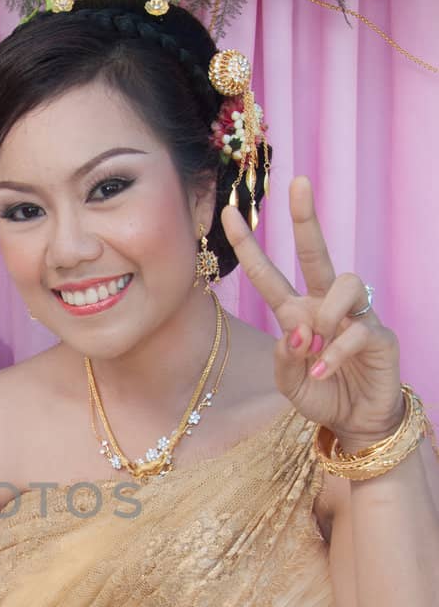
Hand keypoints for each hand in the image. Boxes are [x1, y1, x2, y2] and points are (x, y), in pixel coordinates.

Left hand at [223, 177, 402, 447]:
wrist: (358, 423)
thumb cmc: (322, 394)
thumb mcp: (289, 383)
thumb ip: (284, 358)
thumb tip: (294, 331)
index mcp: (297, 313)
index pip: (269, 274)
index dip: (249, 245)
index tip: (228, 212)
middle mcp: (325, 306)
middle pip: (317, 253)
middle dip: (306, 218)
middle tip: (298, 183)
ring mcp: (355, 316)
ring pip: (344, 283)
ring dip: (325, 313)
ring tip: (314, 344)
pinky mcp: (379, 336)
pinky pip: (356, 330)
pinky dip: (334, 353)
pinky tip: (322, 371)